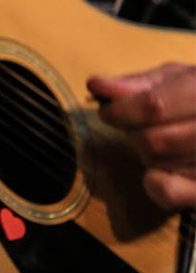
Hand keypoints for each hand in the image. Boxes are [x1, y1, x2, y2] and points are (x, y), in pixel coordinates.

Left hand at [89, 62, 195, 210]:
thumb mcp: (176, 79)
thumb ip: (137, 84)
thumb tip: (97, 85)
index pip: (154, 106)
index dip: (122, 111)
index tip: (108, 113)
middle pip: (152, 140)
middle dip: (135, 134)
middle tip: (141, 128)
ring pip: (158, 163)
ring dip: (147, 154)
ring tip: (162, 143)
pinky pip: (167, 192)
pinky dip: (154, 183)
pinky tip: (161, 171)